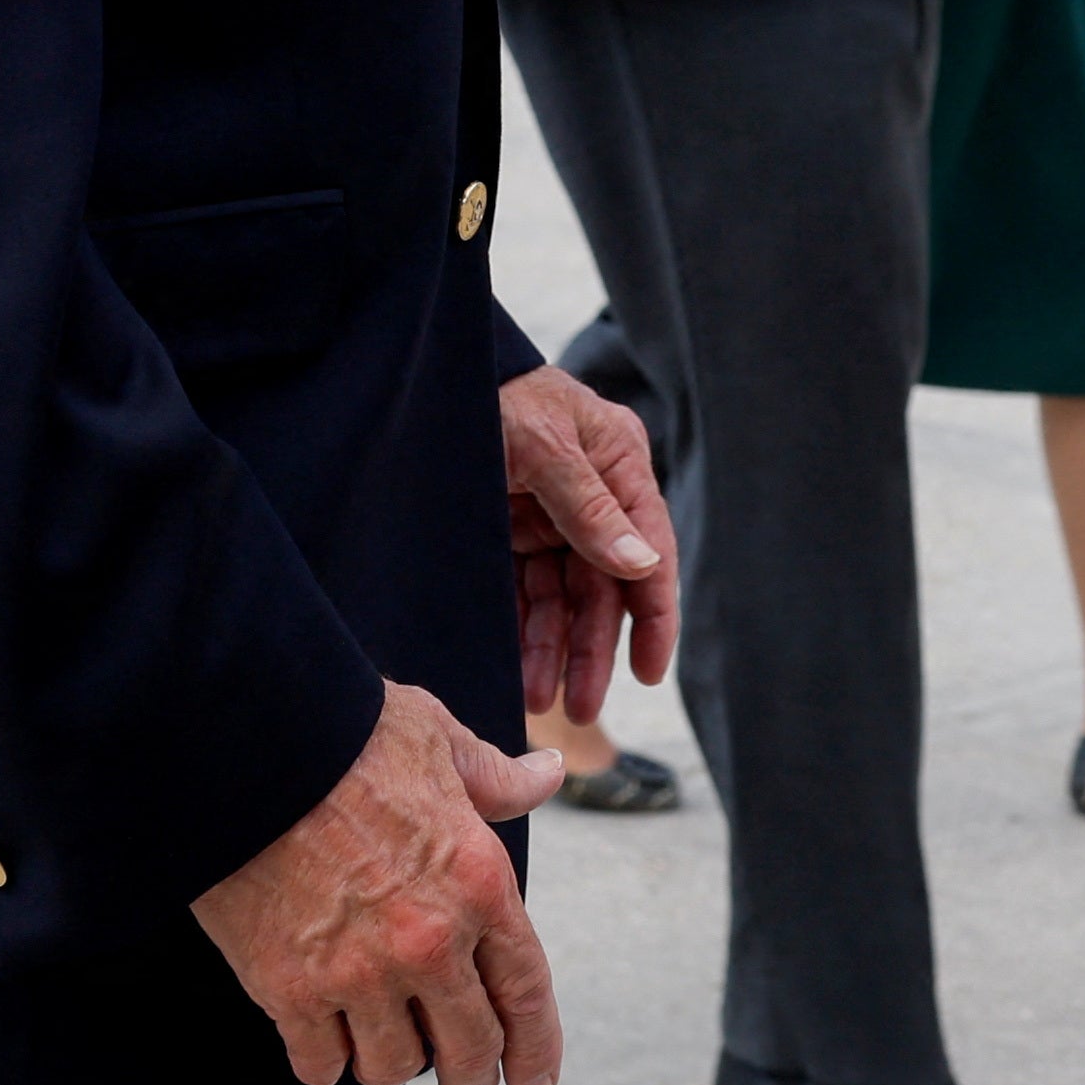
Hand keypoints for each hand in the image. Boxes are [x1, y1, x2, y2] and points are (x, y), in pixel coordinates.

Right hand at [190, 681, 565, 1084]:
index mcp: (478, 883)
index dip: (536, 1050)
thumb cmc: (345, 733)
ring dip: (392, 1063)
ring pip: (392, 1067)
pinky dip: (325, 1062)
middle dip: (471, 1080)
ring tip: (385, 1046)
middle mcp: (428, 941)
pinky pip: (320, 1063)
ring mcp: (358, 972)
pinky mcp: (290, 989)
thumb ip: (494, 777)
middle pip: (468, 1049)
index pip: (526, 991)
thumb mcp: (437, 740)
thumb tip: (547, 770)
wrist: (243, 747)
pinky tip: (323, 1044)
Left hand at [499, 362, 675, 723]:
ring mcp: (554, 513)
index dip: (654, 616)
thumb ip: (591, 507)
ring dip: (554, 648)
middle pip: (604, 587)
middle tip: (581, 708)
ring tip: (539, 699)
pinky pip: (526, 590)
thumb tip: (643, 566)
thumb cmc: (496, 393)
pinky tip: (518, 667)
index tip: (648, 672)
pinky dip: (524, 629)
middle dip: (593, 649)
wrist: (429, 375)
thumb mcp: (544, 444)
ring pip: (564, 598)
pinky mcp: (514, 528)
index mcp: (620, 465)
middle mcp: (596, 495)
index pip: (650, 551)